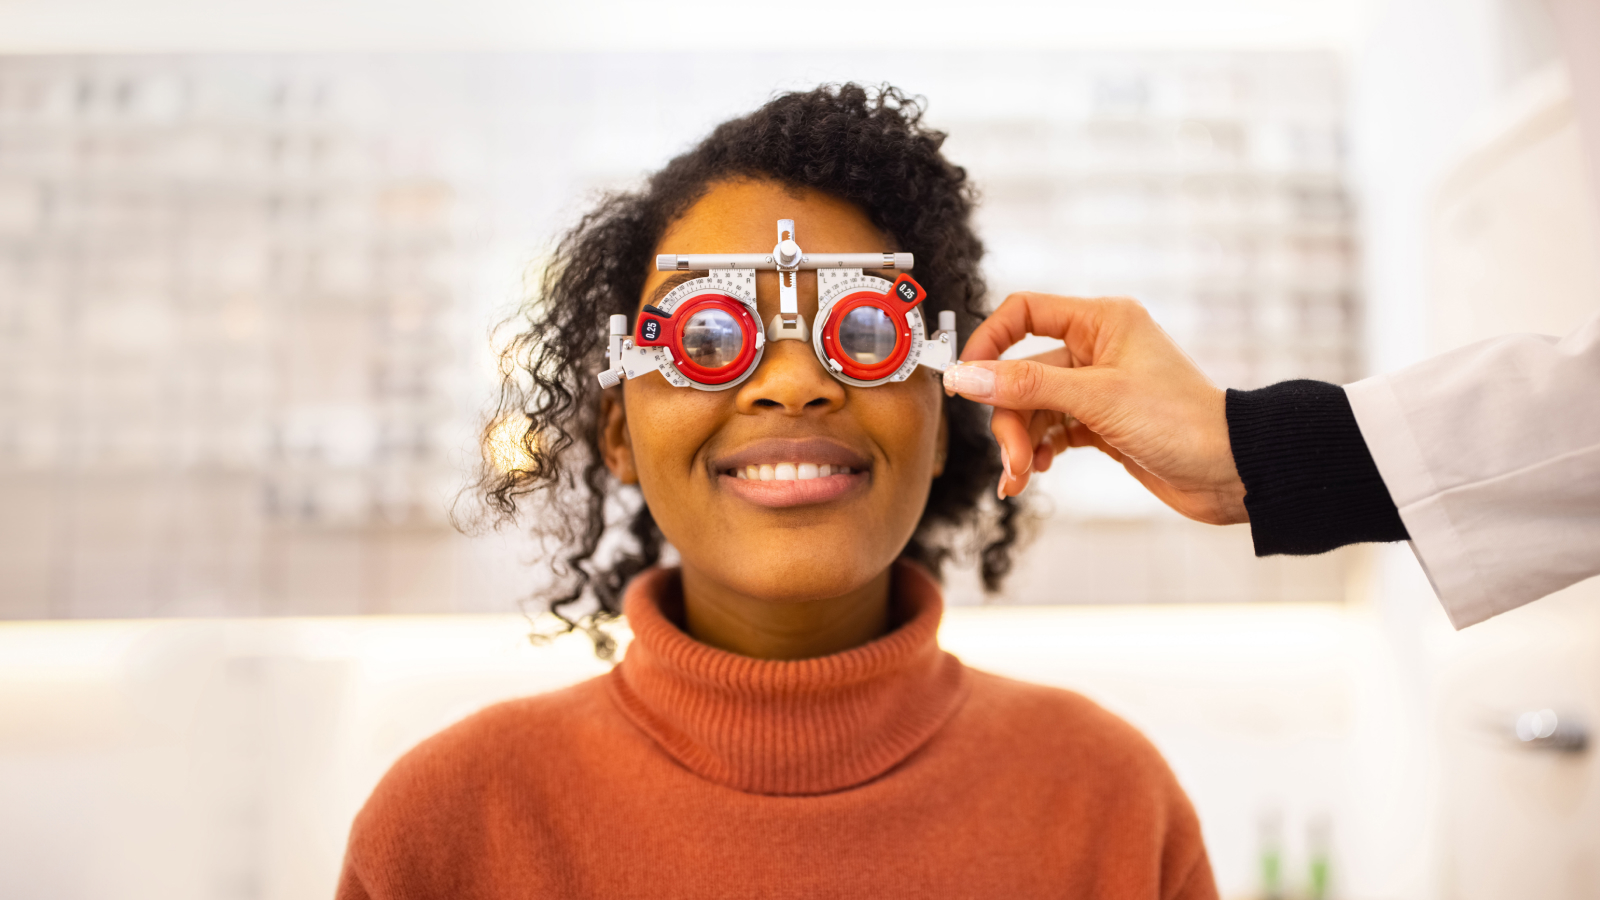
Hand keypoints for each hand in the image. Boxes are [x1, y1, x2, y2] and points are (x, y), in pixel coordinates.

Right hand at [943, 292, 1246, 525]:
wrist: (1232, 473)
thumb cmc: (1184, 423)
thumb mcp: (1098, 399)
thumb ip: (1028, 385)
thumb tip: (966, 374)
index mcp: (1102, 321)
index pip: (1024, 313)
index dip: (989, 342)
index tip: (967, 379)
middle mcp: (1097, 348)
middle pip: (1022, 372)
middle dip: (1010, 418)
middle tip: (1011, 459)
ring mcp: (1097, 388)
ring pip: (1033, 407)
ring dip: (1020, 443)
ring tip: (1021, 476)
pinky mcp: (1101, 422)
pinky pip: (1050, 430)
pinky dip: (1037, 452)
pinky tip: (1034, 472)